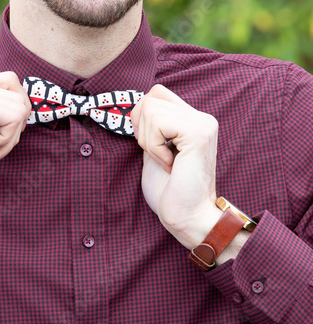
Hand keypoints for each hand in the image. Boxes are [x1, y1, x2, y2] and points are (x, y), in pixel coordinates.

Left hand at [131, 84, 221, 249]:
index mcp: (192, 121)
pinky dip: (154, 146)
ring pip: (151, 109)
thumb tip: (135, 108)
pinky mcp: (199, 134)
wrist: (187, 217)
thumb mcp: (153, 151)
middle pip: (151, 96)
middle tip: (156, 154)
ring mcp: (203, 124)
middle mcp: (202, 118)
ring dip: (148, 140)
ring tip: (165, 162)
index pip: (156, 93)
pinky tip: (169, 164)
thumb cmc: (169, 190)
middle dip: (142, 127)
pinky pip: (158, 123)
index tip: (147, 144)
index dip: (141, 115)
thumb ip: (150, 128)